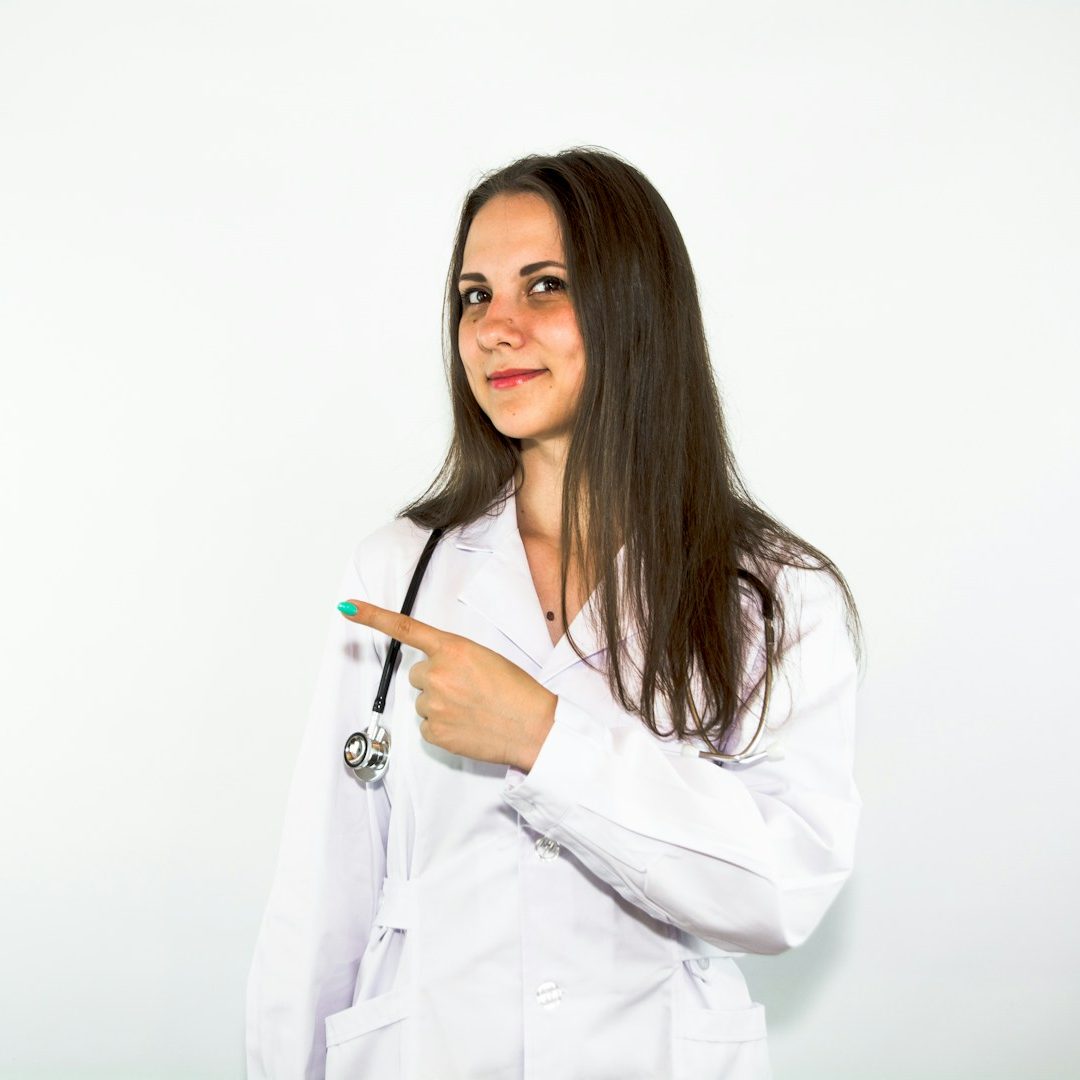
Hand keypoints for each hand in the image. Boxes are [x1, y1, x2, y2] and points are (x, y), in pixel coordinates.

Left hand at [339, 600, 556, 770]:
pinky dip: (444, 728)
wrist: (533, 727)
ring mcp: (433, 704)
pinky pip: (427, 728)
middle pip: (417, 675)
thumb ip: (454, 657)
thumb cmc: (517, 692)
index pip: (405, 628)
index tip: (349, 608)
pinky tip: (467, 726)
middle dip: (436, 682)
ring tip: (473, 709)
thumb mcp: (486, 658)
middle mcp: (437, 674)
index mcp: (452, 649)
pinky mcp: (434, 732)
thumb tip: (435, 669)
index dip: (372, 617)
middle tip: (467, 690)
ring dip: (441, 706)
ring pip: (423, 703)